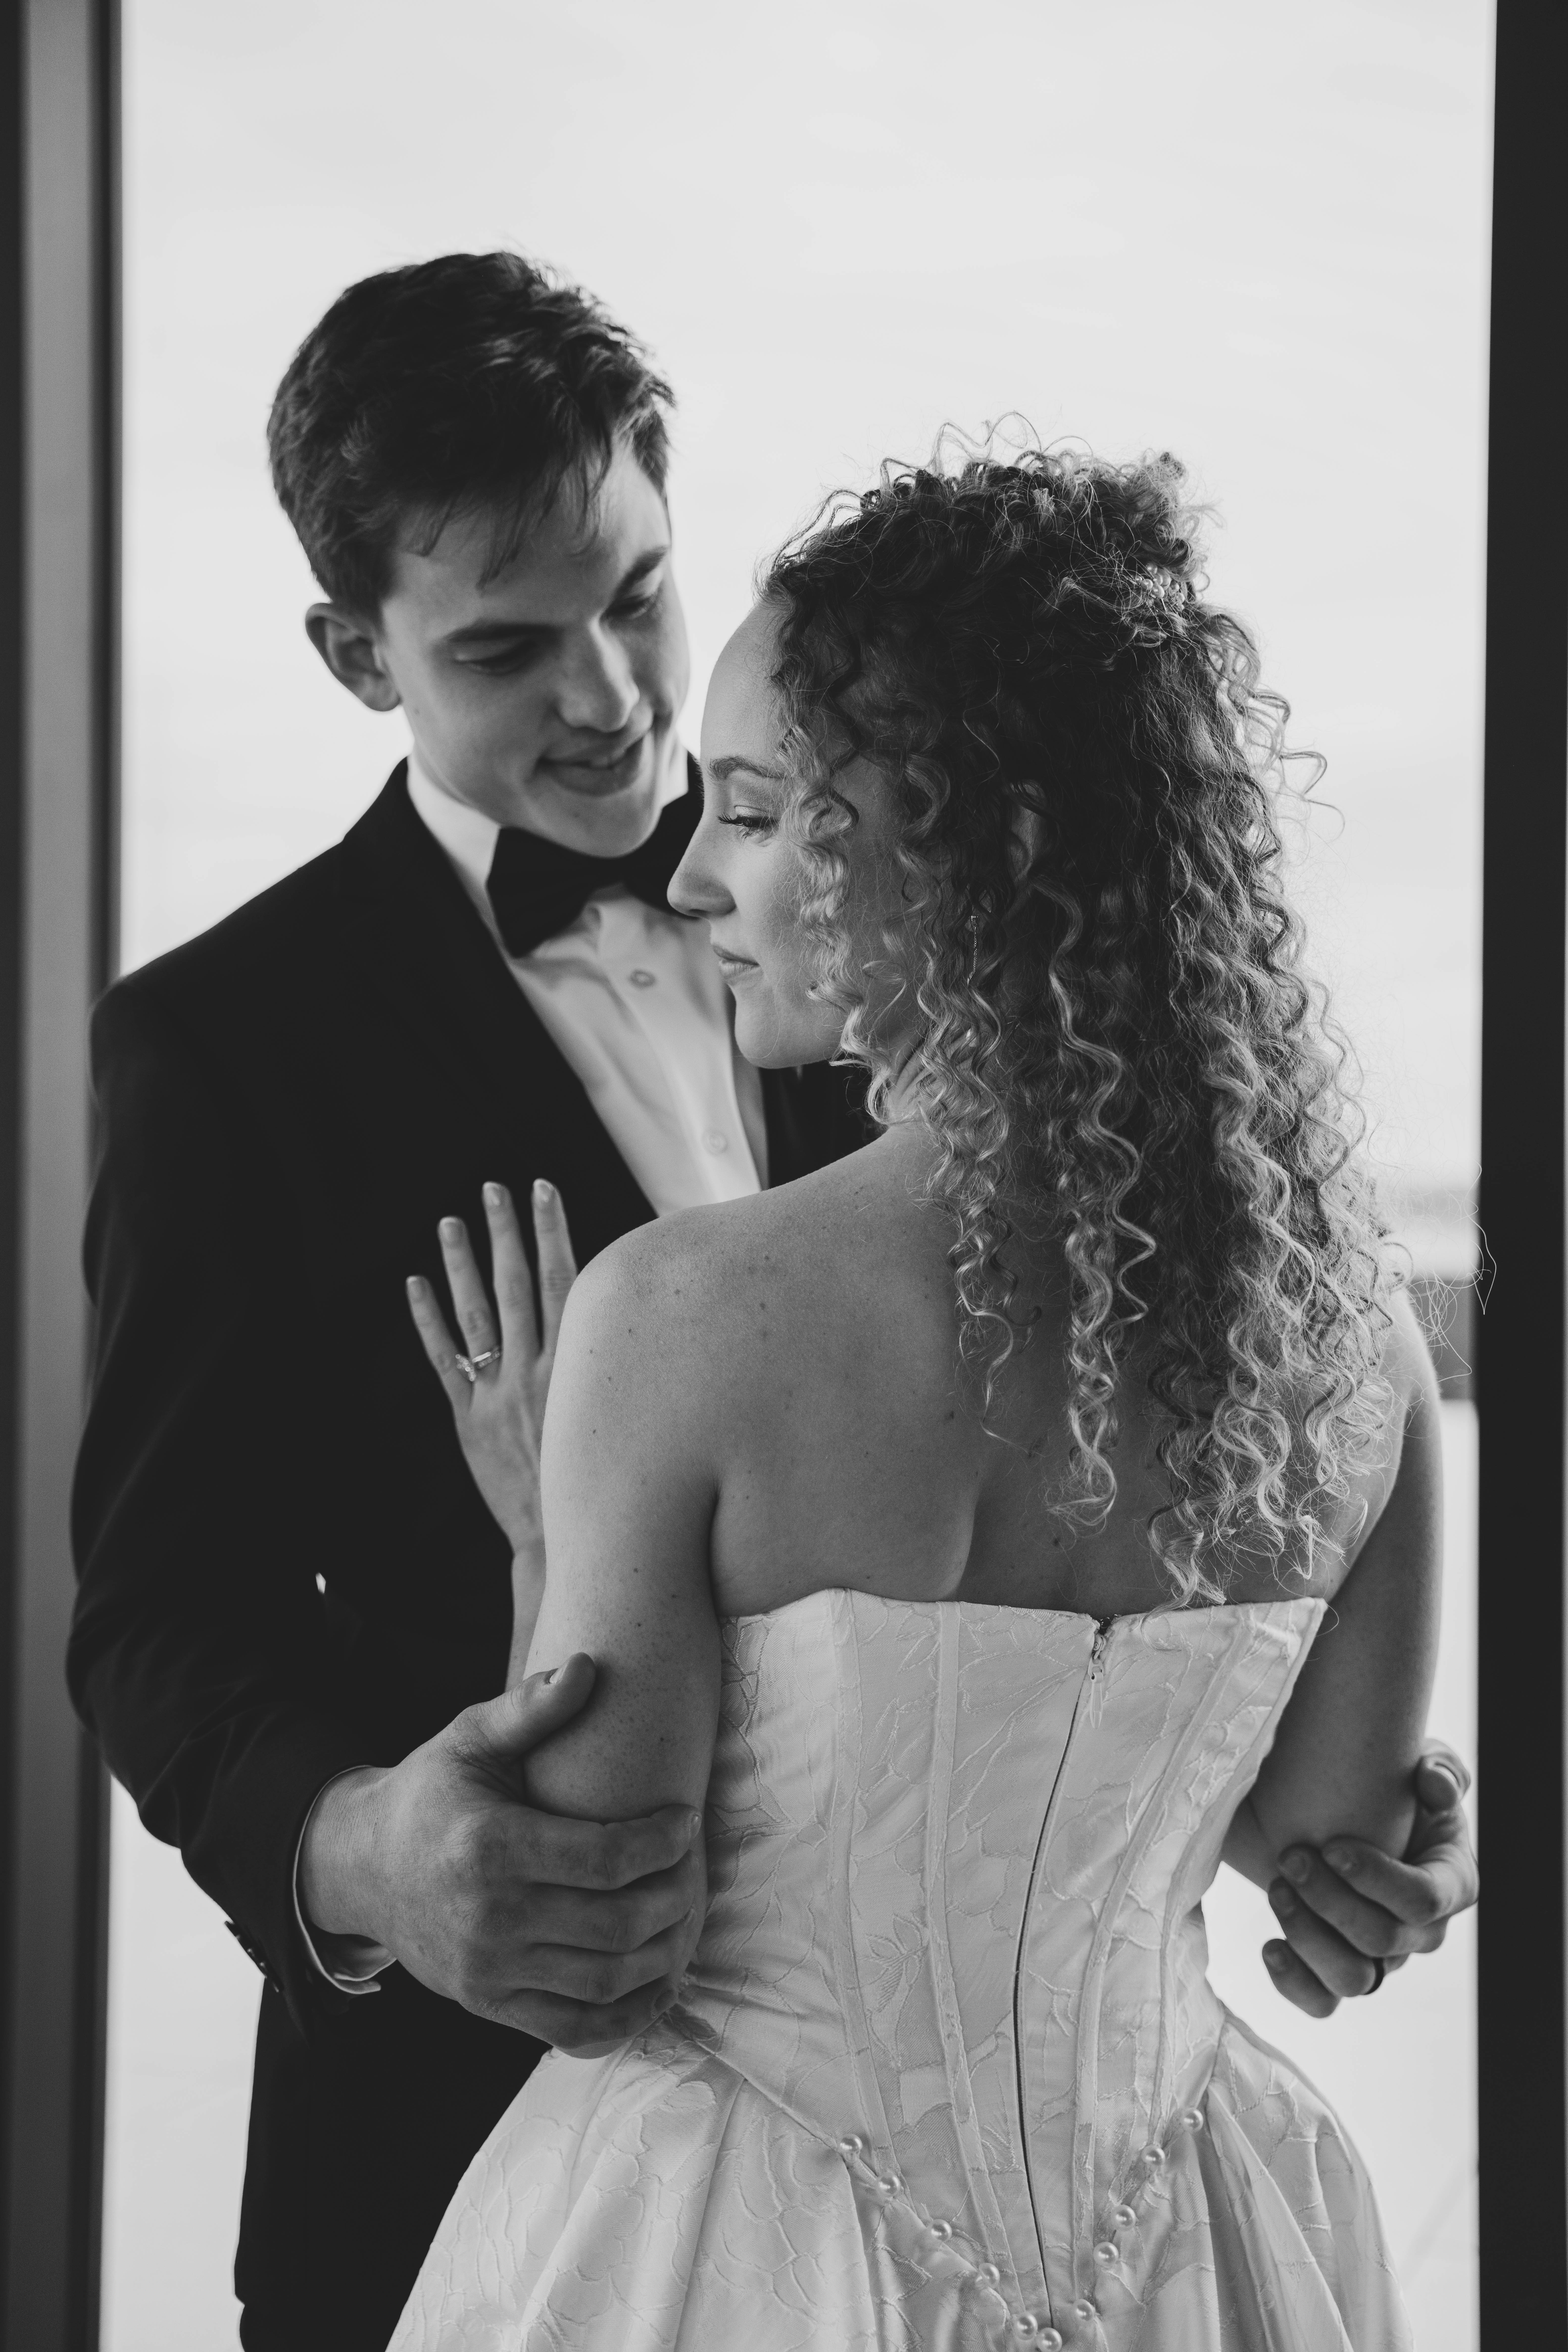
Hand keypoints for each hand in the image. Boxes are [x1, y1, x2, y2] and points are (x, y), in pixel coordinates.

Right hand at [299, 1655, 706, 2049]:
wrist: (362, 1865)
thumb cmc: (430, 1792)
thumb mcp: (469, 1737)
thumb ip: (531, 1707)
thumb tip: (588, 1665)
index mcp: (490, 1848)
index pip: (606, 1859)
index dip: (662, 1843)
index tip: (686, 1821)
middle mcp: (490, 1917)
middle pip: (615, 1925)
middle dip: (673, 1899)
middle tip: (695, 1870)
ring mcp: (488, 1970)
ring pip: (603, 1982)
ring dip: (660, 1957)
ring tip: (684, 1919)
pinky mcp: (488, 2003)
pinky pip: (572, 2029)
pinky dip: (624, 2019)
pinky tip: (656, 1987)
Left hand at [406, 1179, 577, 1556]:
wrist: (564, 1537)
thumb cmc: (602, 1473)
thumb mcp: (613, 1408)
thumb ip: (606, 1359)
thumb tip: (620, 1311)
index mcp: (576, 1363)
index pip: (564, 1278)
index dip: (552, 1230)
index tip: (543, 1189)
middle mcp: (535, 1370)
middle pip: (517, 1284)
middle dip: (506, 1232)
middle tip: (492, 1188)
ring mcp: (498, 1392)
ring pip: (477, 1314)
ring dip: (462, 1265)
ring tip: (449, 1223)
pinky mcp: (468, 1418)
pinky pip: (444, 1360)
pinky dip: (428, 1321)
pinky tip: (415, 1284)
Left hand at [1262, 1739, 1477, 2016]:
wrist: (1340, 1810)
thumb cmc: (1389, 1789)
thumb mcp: (1421, 1767)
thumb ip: (1440, 1771)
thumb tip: (1433, 1785)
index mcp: (1450, 1882)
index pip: (1425, 1900)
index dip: (1379, 1879)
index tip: (1332, 1845)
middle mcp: (1419, 1931)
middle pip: (1382, 1939)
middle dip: (1330, 1900)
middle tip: (1290, 1857)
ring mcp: (1380, 1959)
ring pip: (1353, 1979)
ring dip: (1309, 1937)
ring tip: (1277, 1889)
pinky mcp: (1339, 1971)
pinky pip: (1323, 2000)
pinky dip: (1296, 1984)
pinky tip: (1270, 1947)